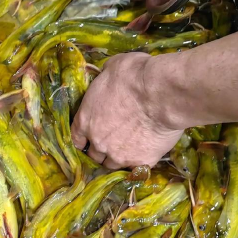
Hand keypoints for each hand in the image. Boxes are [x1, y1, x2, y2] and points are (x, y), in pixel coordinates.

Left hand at [71, 53, 182, 168]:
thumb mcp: (112, 67)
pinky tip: (143, 156)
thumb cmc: (133, 76)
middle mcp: (98, 142)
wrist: (161, 94)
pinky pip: (135, 169)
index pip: (76, 139)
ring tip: (127, 152)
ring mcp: (119, 155)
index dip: (82, 140)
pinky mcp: (141, 162)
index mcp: (86, 120)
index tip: (87, 140)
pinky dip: (137, 164)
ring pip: (112, 165)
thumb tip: (108, 74)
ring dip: (116, 159)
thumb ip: (106, 78)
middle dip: (100, 150)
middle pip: (94, 155)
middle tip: (111, 143)